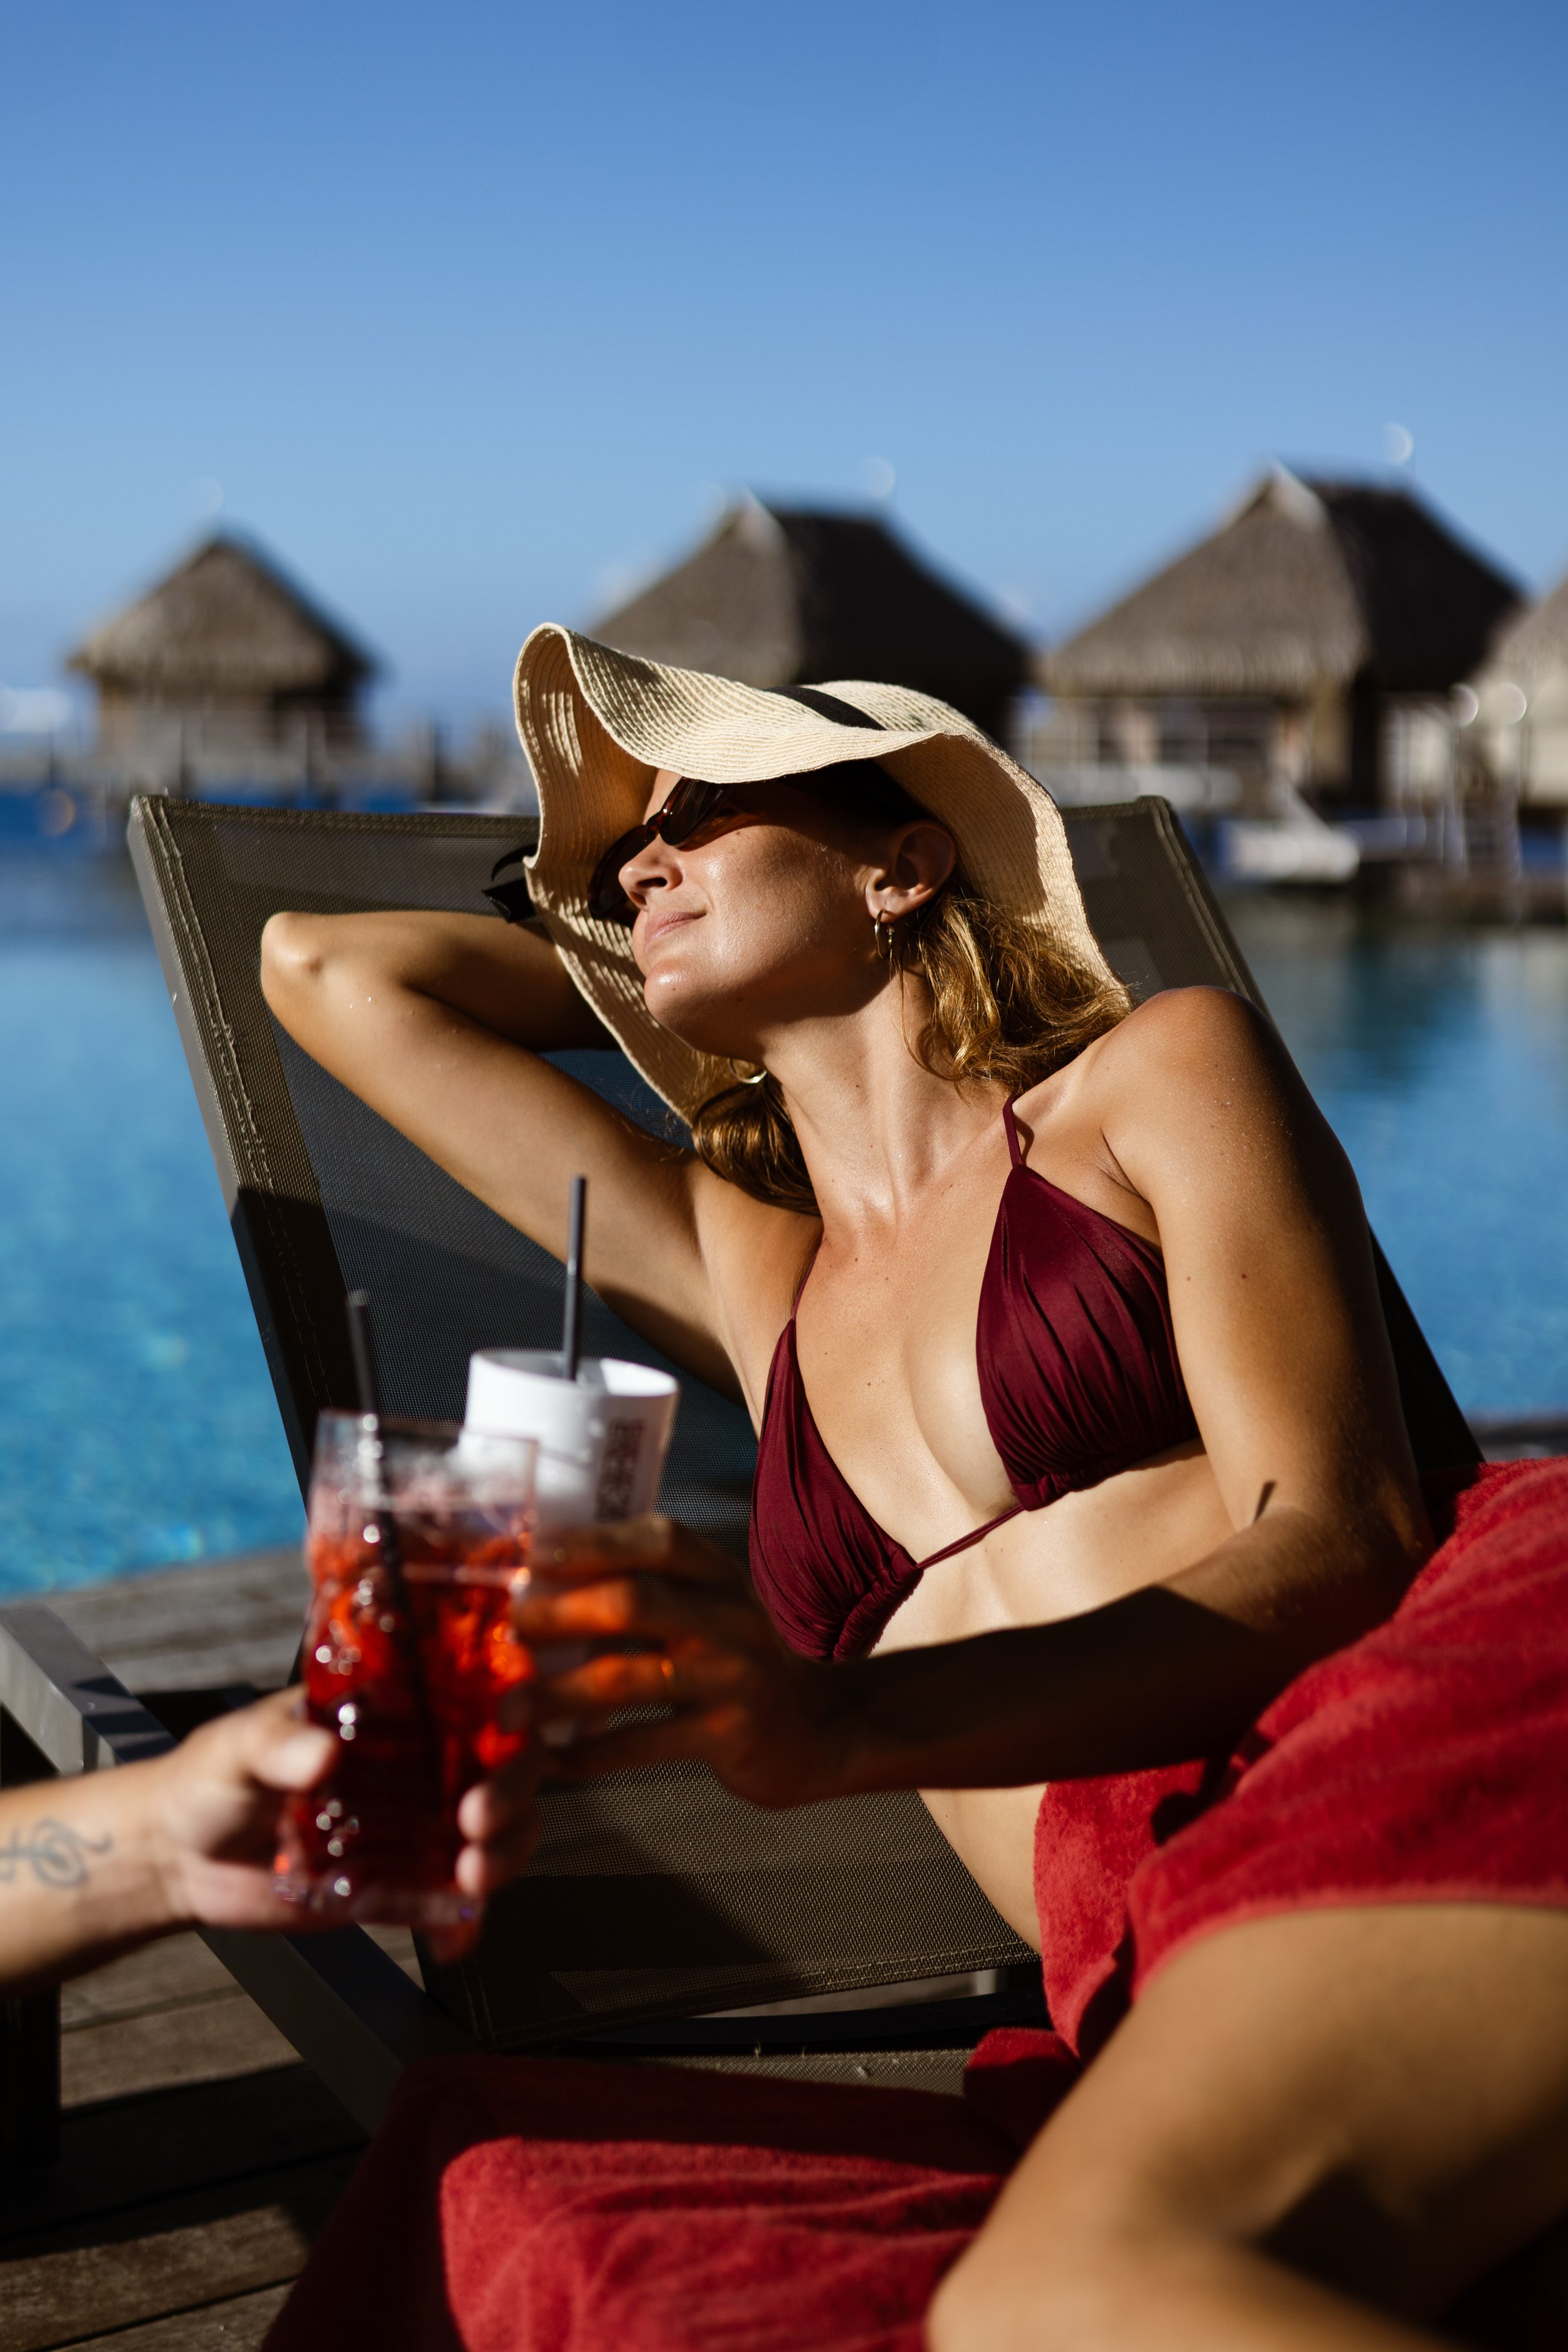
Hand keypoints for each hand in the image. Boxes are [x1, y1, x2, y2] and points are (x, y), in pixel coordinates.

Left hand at [149, 1689, 541, 1958]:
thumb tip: (324, 1756)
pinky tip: (454, 1940)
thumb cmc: (211, 1778)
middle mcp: (416, 1766)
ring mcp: (413, 1828)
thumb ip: (278, 1745)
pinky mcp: (397, 1886)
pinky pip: (449, 1904)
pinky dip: (463, 1923)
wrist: (179, 1861)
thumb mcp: (239, 1746)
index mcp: (391, 1714)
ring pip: (493, 1834)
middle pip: (499, 1766)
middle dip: (510, 1792)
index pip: (470, 1698)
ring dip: (504, 1854)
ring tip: (473, 1878)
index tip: (508, 1724)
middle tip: (478, 1819)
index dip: (507, 1708)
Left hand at [508, 1515, 861, 1807]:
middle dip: (560, 1615)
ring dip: (559, 1695)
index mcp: (719, 1575)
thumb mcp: (706, 1608)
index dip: (592, 1543)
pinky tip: (553, 1761)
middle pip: (635, 1601)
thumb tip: (539, 1583)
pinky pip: (645, 1745)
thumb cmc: (732, 1661)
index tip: (532, 1556)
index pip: (658, 1539)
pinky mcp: (730, 1736)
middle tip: (508, 1631)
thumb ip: (644, 1589)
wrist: (814, 1729)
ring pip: (631, 1678)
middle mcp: (731, 1617)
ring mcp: (734, 1677)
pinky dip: (591, 1755)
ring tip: (508, 1713)